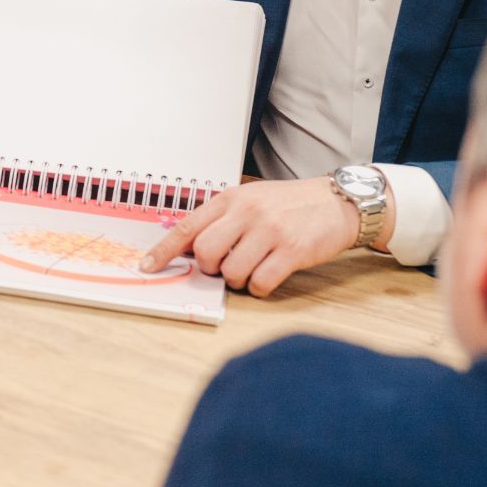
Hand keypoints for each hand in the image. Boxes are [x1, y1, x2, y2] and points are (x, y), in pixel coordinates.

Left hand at [139, 177, 393, 296]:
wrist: (338, 202)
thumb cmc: (291, 204)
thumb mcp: (252, 200)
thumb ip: (223, 220)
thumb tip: (190, 249)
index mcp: (232, 199)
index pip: (187, 227)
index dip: (163, 251)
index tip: (148, 267)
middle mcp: (247, 212)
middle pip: (205, 253)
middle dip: (210, 268)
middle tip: (225, 265)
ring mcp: (269, 231)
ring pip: (231, 272)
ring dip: (237, 280)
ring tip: (252, 268)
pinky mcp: (291, 251)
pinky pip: (259, 283)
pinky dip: (259, 287)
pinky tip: (268, 276)